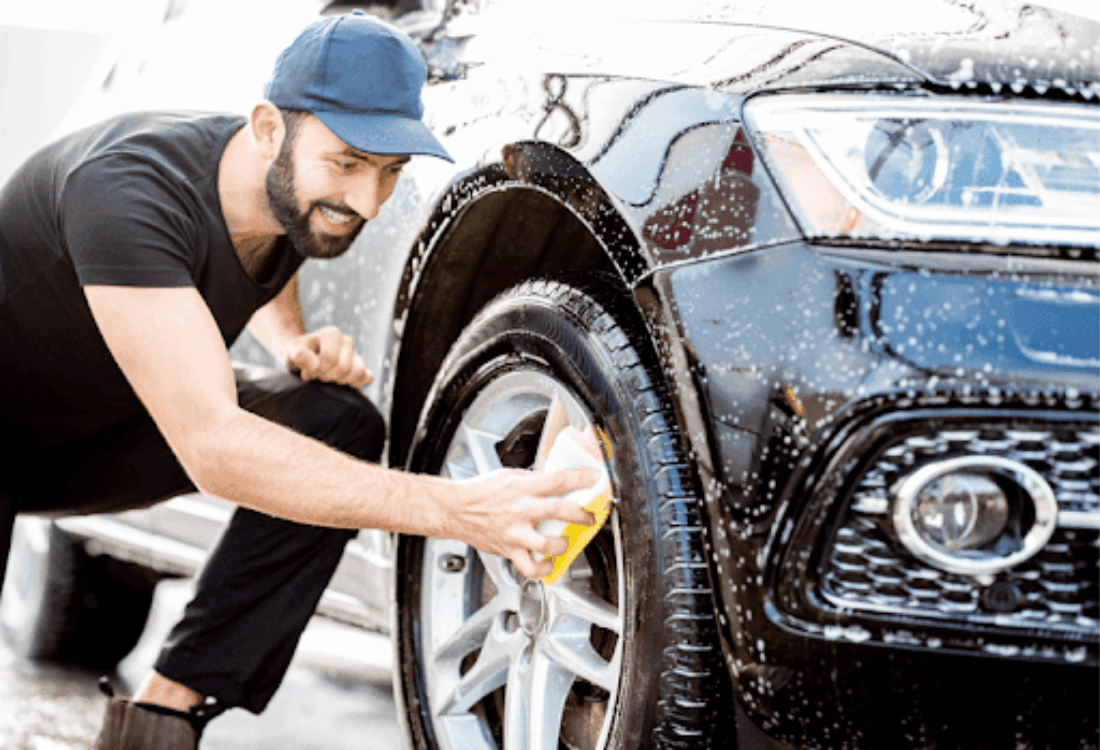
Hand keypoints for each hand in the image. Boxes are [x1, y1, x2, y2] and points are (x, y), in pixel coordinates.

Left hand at [284, 326, 372, 387]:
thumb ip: (301, 356)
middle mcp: (347, 341)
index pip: (329, 359)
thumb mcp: (293, 352)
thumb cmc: (298, 354)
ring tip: (328, 377)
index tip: (306, 372)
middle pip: (343, 368)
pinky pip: (368, 376)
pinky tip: (346, 383)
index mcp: (332, 334)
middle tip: (316, 375)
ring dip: (341, 380)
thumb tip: (316, 365)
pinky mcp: (360, 367)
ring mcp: (355, 354)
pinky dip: (358, 382)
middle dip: (327, 376)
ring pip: (358, 372)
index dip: (316, 370)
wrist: (303, 356)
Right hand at [447, 468, 599, 578]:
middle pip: (560, 511)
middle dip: (581, 515)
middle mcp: (520, 510)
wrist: (453, 510)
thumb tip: (556, 482)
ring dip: (563, 545)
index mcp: (521, 488)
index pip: (557, 480)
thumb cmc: (479, 492)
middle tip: (589, 517)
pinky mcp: (509, 550)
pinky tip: (549, 563)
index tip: (594, 479)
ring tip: (566, 542)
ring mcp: (514, 533)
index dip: (580, 479)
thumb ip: (533, 481)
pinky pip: (530, 568)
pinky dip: (544, 569)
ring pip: (547, 545)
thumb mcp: (509, 476)